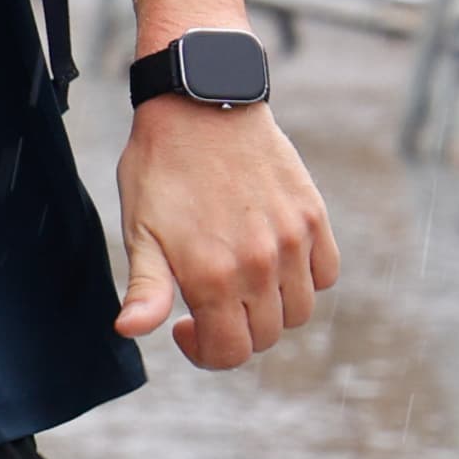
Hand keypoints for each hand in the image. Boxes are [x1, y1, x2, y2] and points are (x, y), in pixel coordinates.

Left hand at [115, 93, 339, 370]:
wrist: (200, 105)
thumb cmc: (160, 169)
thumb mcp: (140, 230)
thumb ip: (146, 289)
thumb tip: (131, 331)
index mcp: (213, 276)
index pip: (230, 352)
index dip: (206, 353)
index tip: (186, 327)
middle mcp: (261, 265)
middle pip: (265, 337)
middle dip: (235, 332)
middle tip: (209, 304)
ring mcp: (293, 241)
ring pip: (300, 311)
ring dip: (271, 310)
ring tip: (240, 283)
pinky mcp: (314, 217)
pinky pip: (327, 273)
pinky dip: (306, 280)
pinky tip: (273, 261)